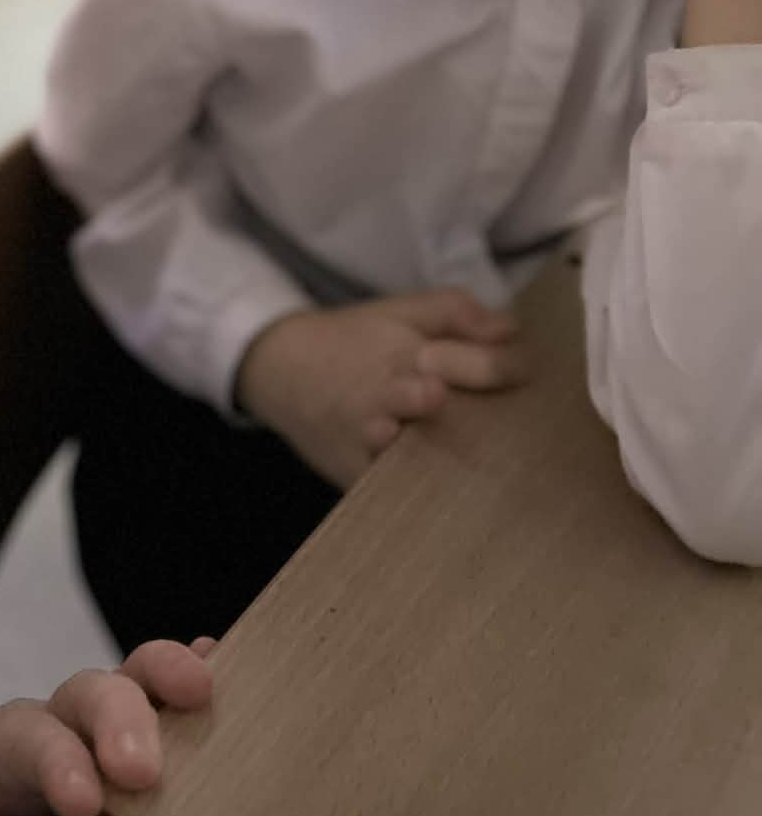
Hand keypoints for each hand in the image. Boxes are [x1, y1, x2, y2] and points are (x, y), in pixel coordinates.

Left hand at [0, 637, 214, 815]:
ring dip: (166, 679)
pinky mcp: (141, 743)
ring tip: (203, 688)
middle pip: (82, 694)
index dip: (55, 760)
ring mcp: (100, 728)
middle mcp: (51, 726)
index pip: (21, 741)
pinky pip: (169, 701)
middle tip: (143, 768)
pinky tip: (226, 674)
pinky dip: (197, 685)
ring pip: (132, 681)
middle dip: (116, 718)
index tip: (85, 799)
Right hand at [235, 290, 526, 489]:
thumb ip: (457, 312)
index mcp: (407, 352)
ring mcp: (368, 438)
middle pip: (433, 403)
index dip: (509, 369)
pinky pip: (389, 492)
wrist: (283, 370)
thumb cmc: (357, 341)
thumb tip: (513, 330)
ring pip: (411, 456)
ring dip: (441, 460)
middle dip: (461, 412)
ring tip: (475, 473)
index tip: (531, 375)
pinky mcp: (356, 474)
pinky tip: (440, 503)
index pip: (471, 362)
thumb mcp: (403, 311)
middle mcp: (387, 394)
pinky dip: (412, 494)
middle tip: (495, 425)